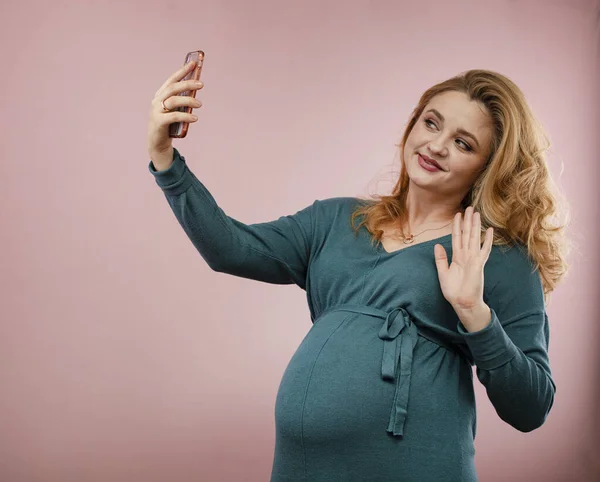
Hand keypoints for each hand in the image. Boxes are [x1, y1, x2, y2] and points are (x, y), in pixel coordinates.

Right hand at [147, 60, 203, 166]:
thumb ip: (182, 101)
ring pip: (173, 101)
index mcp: (160, 95)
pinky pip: (174, 116)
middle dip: (187, 84)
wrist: (157, 143)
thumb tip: (196, 90)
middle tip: (201, 84)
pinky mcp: (158, 122)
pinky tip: (195, 118)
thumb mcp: (175, 110)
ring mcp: (156, 111)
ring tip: (200, 104)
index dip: (182, 71)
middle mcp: (157, 101)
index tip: (194, 63)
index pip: (172, 80)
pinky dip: (185, 116)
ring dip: (188, 100)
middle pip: (173, 88)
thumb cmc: (169, 125)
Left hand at [434, 206, 493, 327]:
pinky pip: (483, 250)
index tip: (457, 214)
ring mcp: (473, 259)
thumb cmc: (454, 291)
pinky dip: (487, 241)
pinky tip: (490, 231)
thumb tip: (437, 245)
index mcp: (457, 257)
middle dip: (467, 221)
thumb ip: (441, 259)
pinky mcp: (479, 265)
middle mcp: (466, 256)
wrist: (463, 303)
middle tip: (470, 207)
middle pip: (467, 234)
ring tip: (476, 214)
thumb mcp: (443, 273)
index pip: (456, 237)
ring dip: (475, 226)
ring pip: (474, 238)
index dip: (457, 226)